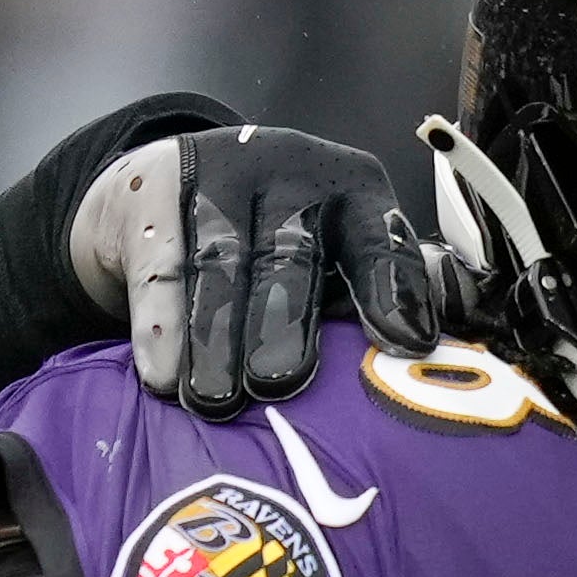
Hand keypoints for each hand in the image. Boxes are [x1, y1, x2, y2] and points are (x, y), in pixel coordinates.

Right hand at [74, 125, 435, 413]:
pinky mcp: (153, 195)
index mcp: (351, 191)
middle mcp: (288, 175)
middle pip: (292, 253)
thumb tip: (423, 368)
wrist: (157, 186)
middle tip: (283, 384)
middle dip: (286, 321)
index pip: (378, 239)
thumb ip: (374, 298)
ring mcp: (218, 178)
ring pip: (220, 265)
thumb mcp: (330, 250)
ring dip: (218, 338)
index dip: (392, 288)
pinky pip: (160, 267)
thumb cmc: (269, 243)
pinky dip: (161, 324)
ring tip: (218, 401)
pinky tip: (162, 373)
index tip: (406, 343)